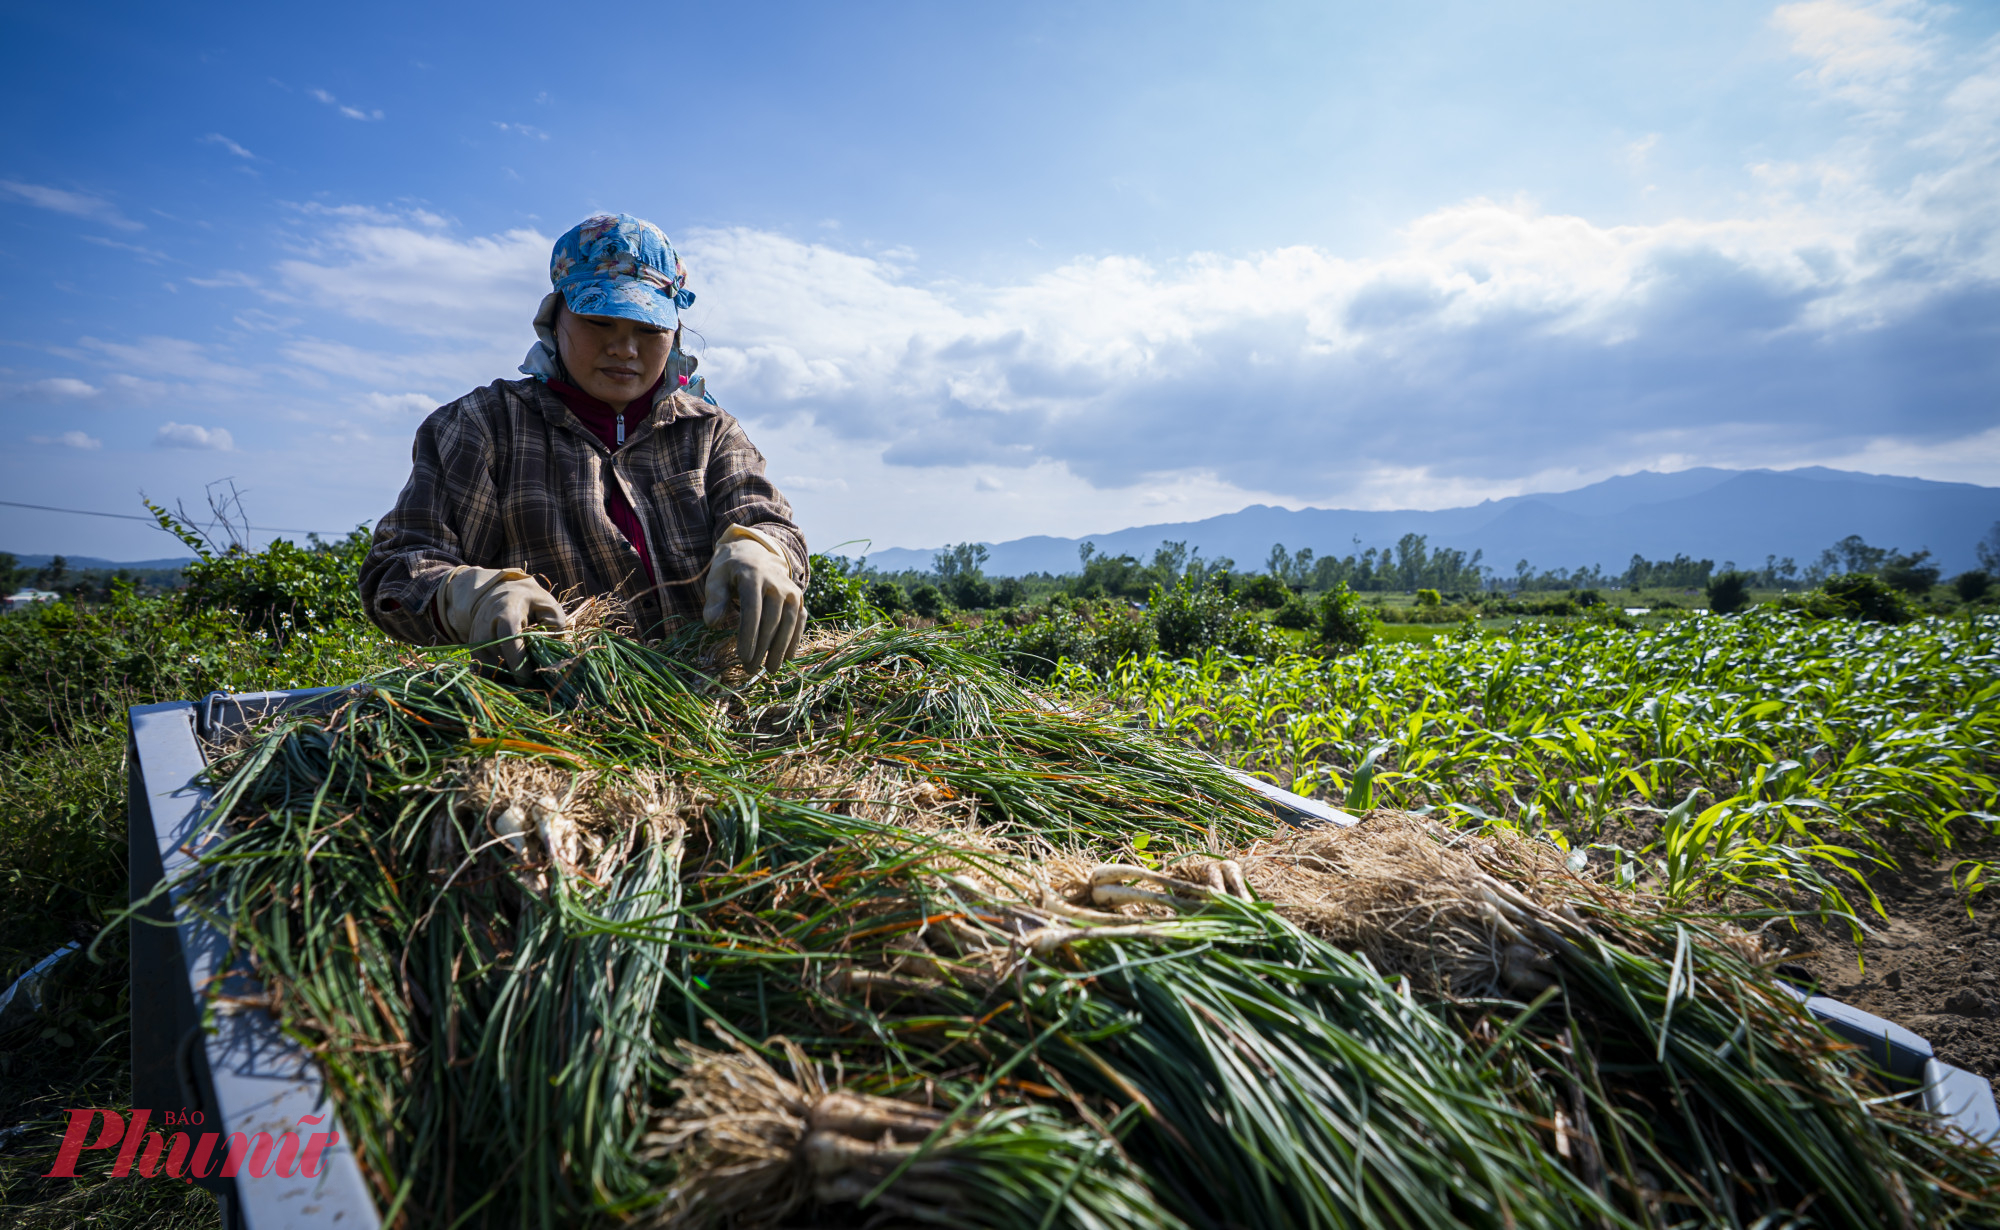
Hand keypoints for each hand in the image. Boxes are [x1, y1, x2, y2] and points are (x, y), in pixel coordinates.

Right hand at [434, 566, 566, 676]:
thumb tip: (549, 648)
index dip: (518, 663)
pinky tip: (508, 677)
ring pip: (486, 667)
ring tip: (520, 679)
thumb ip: (554, 625)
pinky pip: (480, 669)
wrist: (499, 592)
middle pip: (496, 658)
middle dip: (512, 674)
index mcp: (506, 613)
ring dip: (502, 677)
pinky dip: (494, 677)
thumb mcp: (548, 605)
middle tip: (530, 681)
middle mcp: (486, 626)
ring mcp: (475, 638)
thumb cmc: (529, 602)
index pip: (510, 640)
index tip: (527, 680)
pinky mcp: (472, 648)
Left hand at [702, 526, 803, 673]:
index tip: (743, 657)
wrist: (755, 553)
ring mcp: (790, 590)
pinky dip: (795, 639)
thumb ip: (715, 599)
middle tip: (750, 669)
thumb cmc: (731, 571)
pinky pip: (799, 620)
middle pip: (771, 620)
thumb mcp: (717, 579)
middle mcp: (776, 582)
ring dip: (780, 648)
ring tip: (769, 669)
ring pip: (788, 622)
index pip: (753, 609)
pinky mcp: (798, 597)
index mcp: (753, 576)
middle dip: (762, 647)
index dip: (749, 635)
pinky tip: (788, 657)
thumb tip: (712, 623)